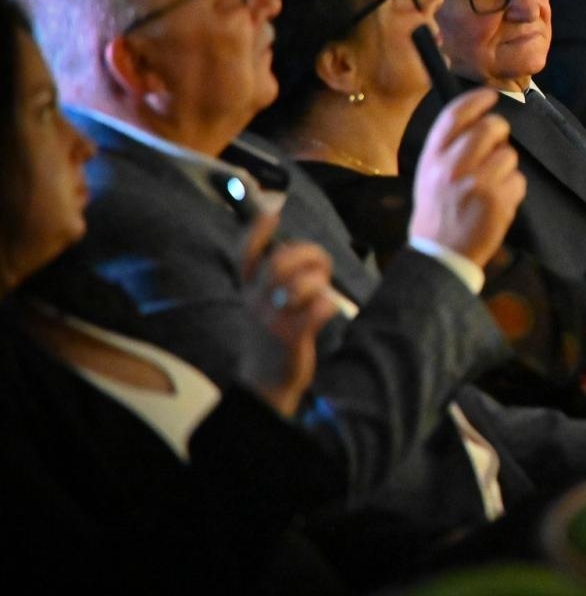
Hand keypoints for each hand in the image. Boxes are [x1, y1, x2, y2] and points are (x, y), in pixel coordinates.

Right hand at [240, 211, 338, 417]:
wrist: (265, 382)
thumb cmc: (272, 335)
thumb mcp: (262, 304)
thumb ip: (272, 278)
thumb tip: (299, 249)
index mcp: (248, 291)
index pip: (244, 255)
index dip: (257, 232)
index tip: (271, 214)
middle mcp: (256, 302)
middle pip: (280, 263)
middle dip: (308, 253)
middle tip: (321, 262)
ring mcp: (273, 320)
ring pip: (300, 284)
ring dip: (319, 279)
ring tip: (323, 287)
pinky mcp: (291, 337)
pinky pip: (318, 309)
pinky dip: (329, 303)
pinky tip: (329, 308)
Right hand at [409, 88, 525, 269]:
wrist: (439, 253)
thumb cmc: (437, 211)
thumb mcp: (429, 174)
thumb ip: (448, 148)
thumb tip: (478, 120)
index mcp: (433, 157)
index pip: (455, 115)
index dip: (476, 100)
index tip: (490, 95)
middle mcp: (452, 166)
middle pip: (491, 128)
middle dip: (500, 131)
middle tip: (498, 142)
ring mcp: (476, 183)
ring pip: (509, 155)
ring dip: (507, 166)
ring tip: (493, 184)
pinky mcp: (496, 201)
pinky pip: (518, 180)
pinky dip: (513, 189)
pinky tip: (498, 203)